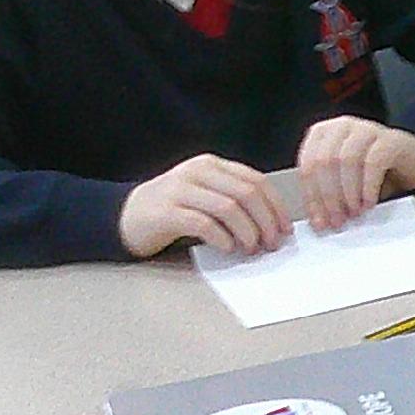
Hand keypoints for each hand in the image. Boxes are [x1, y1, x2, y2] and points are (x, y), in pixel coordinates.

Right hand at [118, 154, 285, 258]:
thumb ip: (235, 201)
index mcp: (211, 165)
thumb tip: (274, 225)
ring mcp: (180, 189)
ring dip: (247, 233)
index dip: (276, 207)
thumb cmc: (175, 210)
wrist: (129, 216)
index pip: (256, 181)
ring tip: (250, 249)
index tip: (285, 230)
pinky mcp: (167, 211)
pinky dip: (222, 239)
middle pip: (246, 194)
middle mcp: (197, 172)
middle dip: (266, 222)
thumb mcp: (207, 196)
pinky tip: (227, 248)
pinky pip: (204, 224)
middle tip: (271, 245)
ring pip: (229, 208)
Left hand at [291, 117, 414, 233]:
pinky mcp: (389, 139)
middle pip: (324, 161)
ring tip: (354, 213)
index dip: (312, 195)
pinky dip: (368, 187)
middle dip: (329, 196)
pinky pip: (373, 163)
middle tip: (337, 221)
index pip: (307, 163)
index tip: (319, 221)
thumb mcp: (346, 179)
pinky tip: (369, 204)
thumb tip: (319, 221)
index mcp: (324, 133)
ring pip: (346, 160)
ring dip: (348, 192)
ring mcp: (366, 129)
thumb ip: (330, 192)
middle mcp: (342, 126)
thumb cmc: (377, 172)